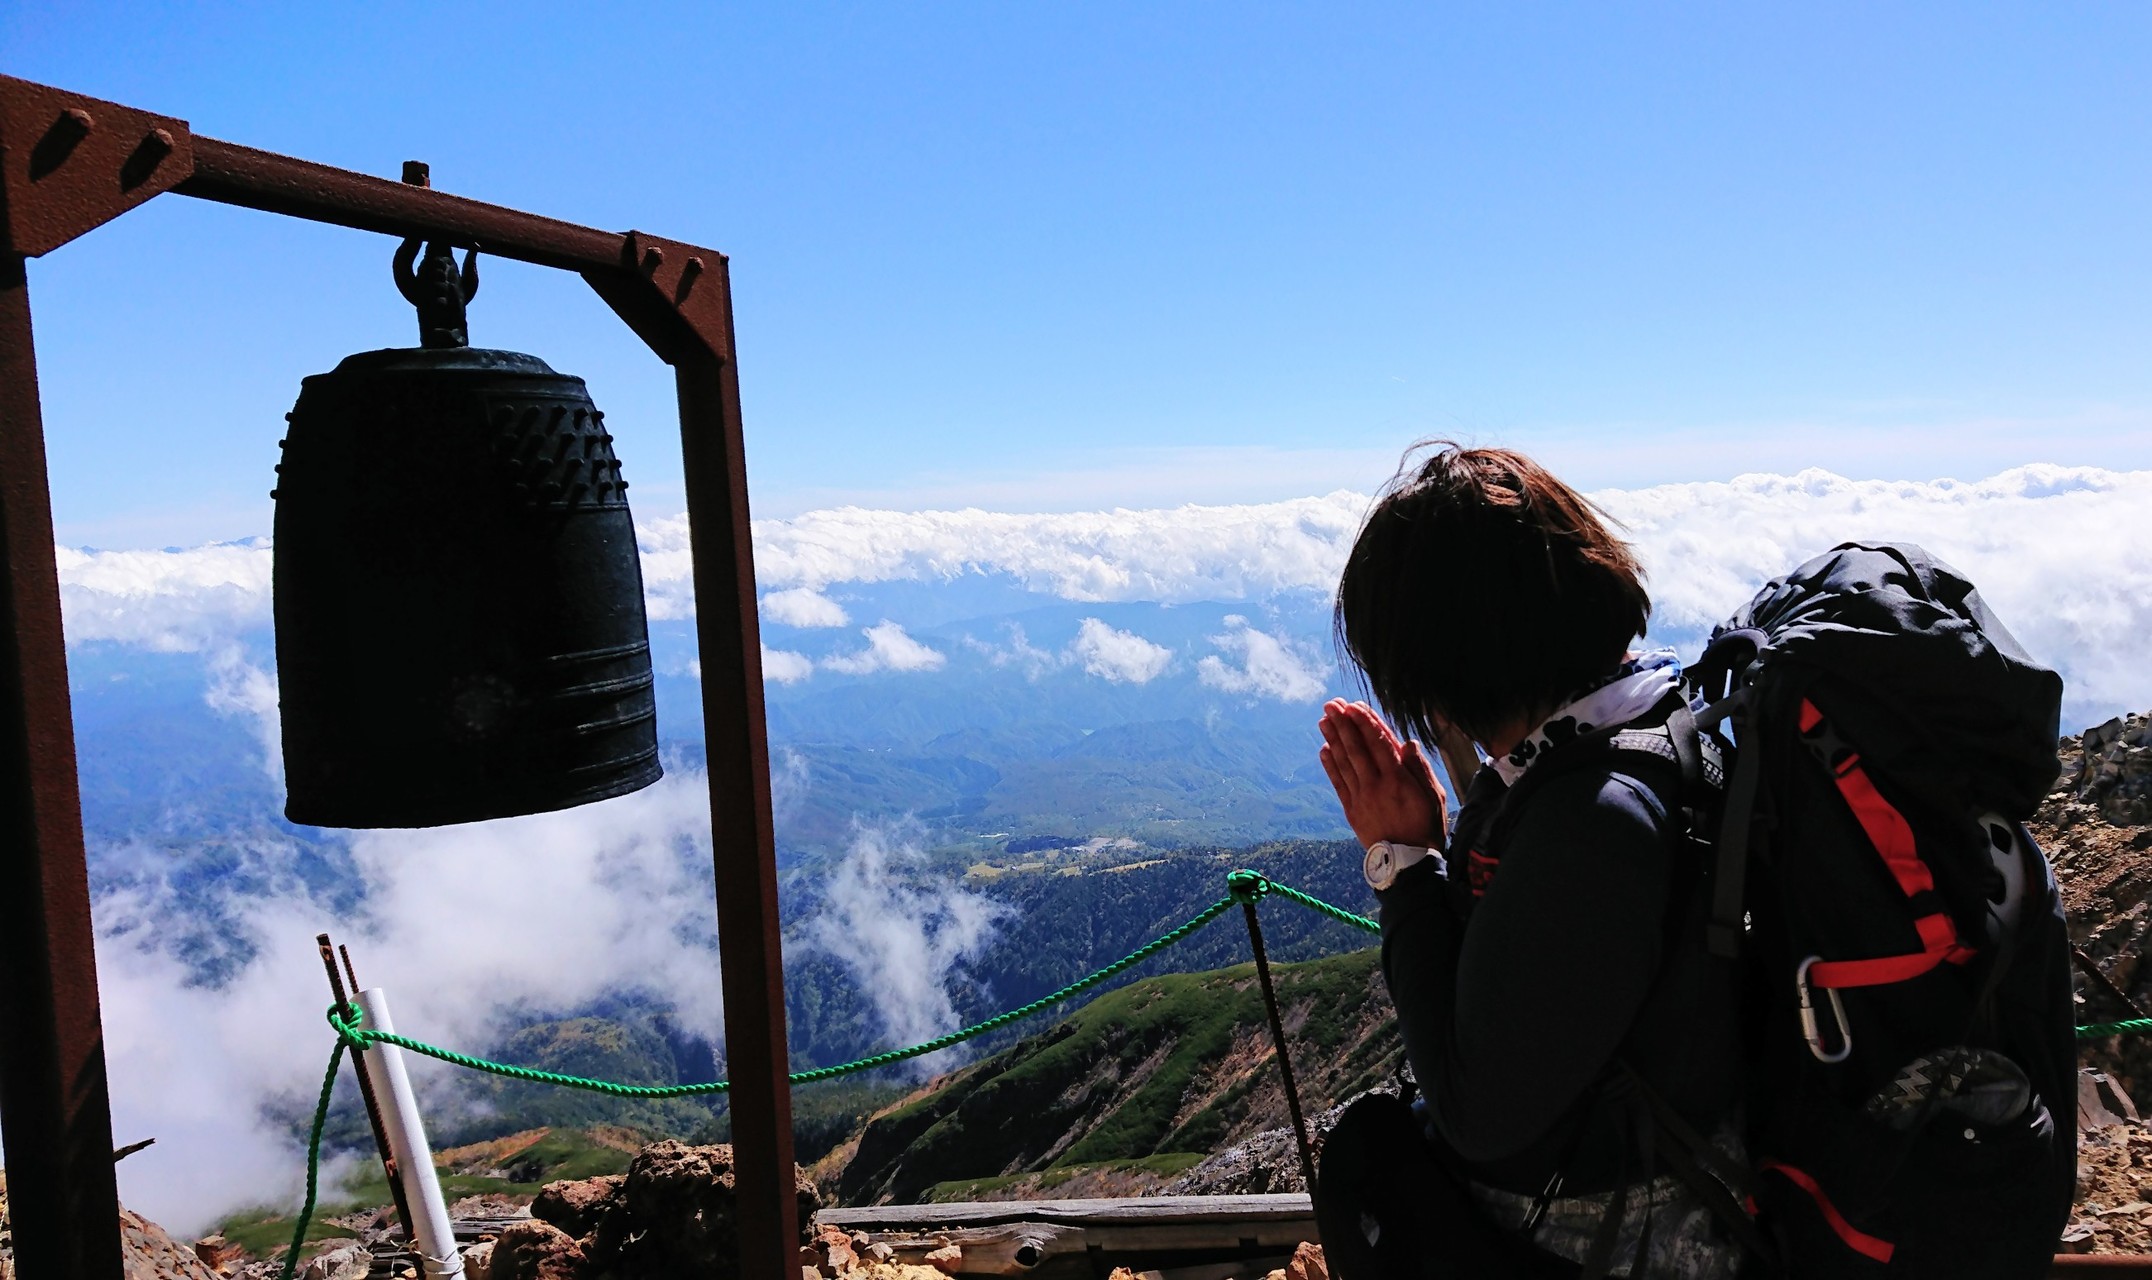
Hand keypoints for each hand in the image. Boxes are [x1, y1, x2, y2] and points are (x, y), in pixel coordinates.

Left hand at [1318, 699, 1448, 850]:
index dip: (1365, 722)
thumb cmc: (1426, 826)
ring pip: (1344, 763)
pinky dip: (1330, 766)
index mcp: (1398, 779)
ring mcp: (1361, 798)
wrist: (1408, 863)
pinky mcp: (1351, 810)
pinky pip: (1338, 784)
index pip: (1378, 743)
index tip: (1354, 705)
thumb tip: (1407, 742)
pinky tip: (1324, 750)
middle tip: (1332, 704)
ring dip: (1333, 739)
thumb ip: (1420, 768)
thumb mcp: (1434, 796)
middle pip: (1356, 748)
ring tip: (1324, 720)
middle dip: (1343, 724)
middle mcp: (1376, 785)